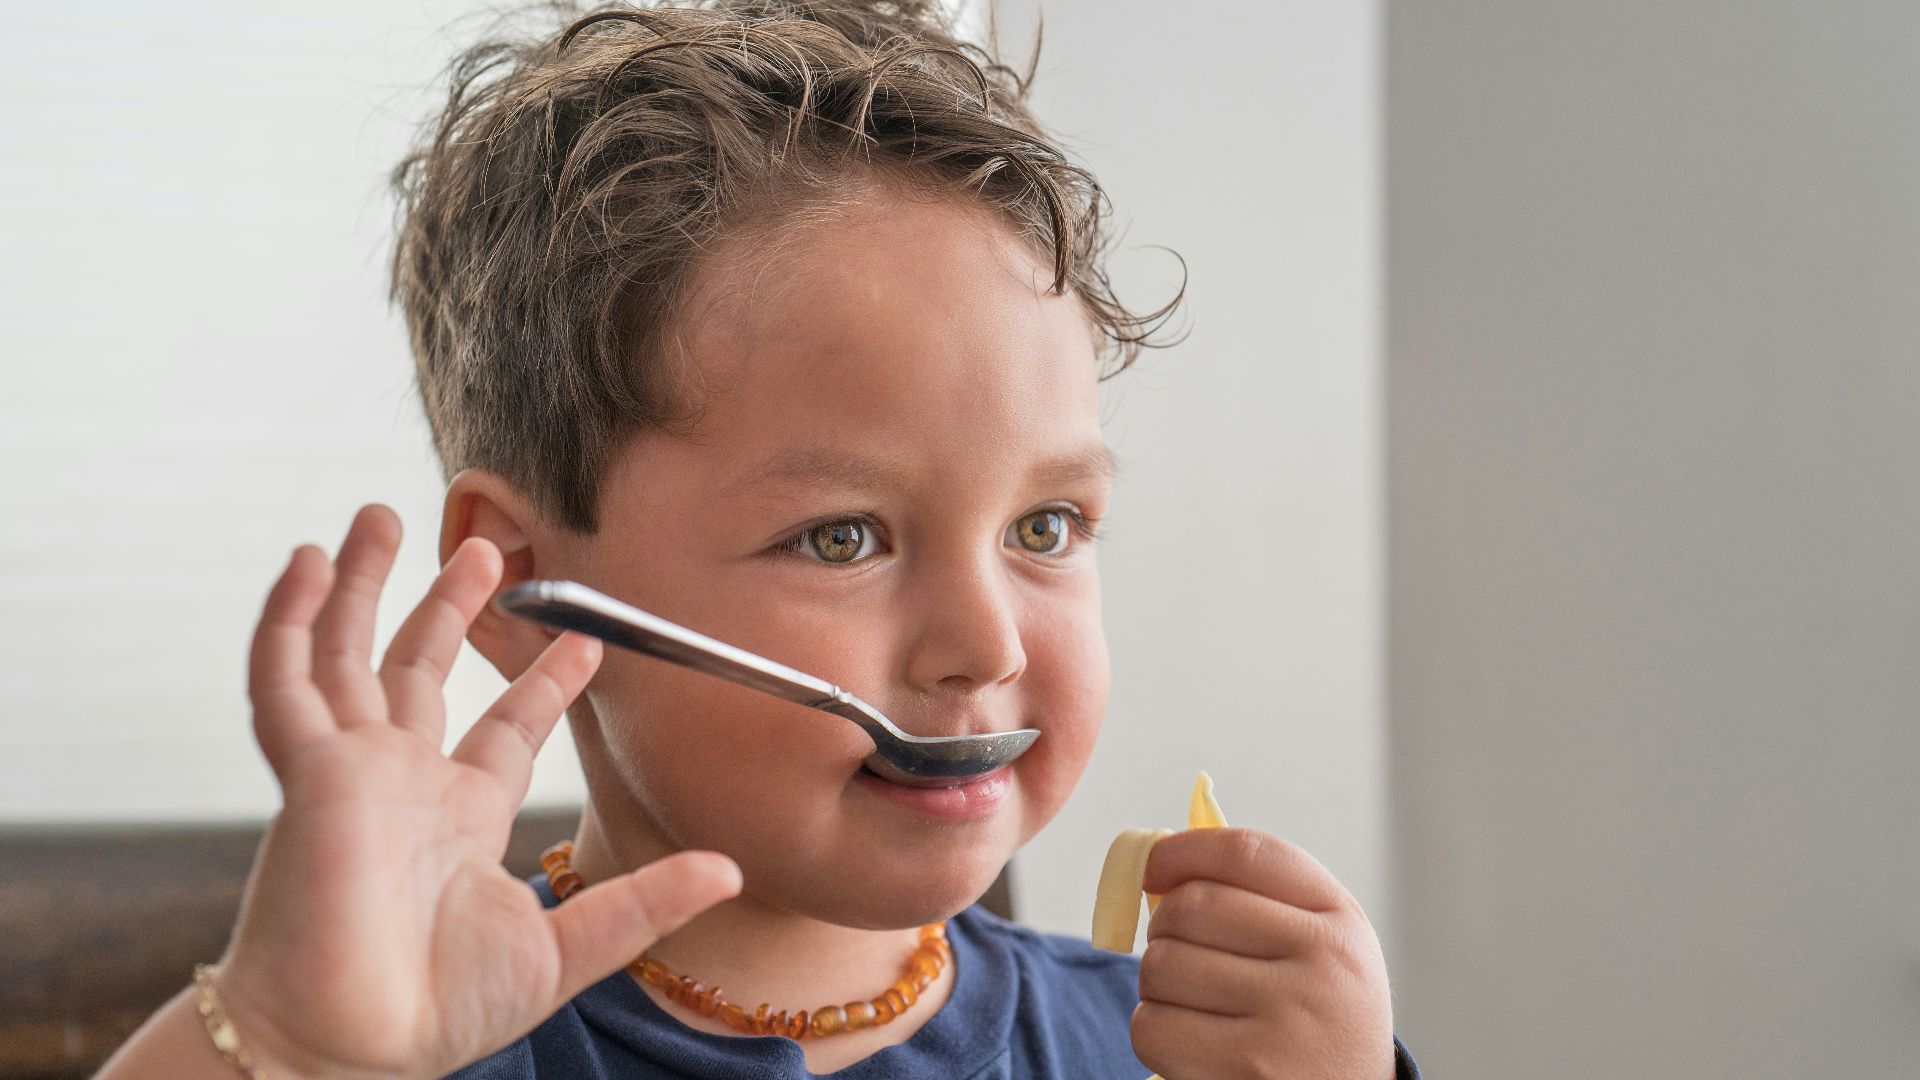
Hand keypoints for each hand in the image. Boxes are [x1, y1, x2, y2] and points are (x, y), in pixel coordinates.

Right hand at [211, 504, 740, 1079]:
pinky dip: (288, 622)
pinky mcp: (307, 773)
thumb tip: (730, 870)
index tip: (583, 639)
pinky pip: (284, 683)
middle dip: (448, 605)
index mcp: (460, 817)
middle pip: (421, 669)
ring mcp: (351, 772)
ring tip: (382, 517)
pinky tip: (306, 564)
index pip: (505, 728)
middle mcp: (404, 783)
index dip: (542, 680)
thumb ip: (644, 903)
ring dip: (364, 586)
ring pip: (350, 654)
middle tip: (485, 544)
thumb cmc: (437, 1014)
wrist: (349, 1048)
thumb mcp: (565, 949)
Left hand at [1131, 828, 1394, 1079]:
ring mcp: (1289, 1023)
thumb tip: (1157, 861)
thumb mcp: (1317, 951)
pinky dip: (1154, 1032)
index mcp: (1340, 923)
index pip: (1245, 854)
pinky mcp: (1247, 1072)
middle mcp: (1324, 966)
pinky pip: (1153, 1027)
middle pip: (1192, 906)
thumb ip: (1256, 899)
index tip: (1152, 865)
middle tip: (1176, 951)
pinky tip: (1189, 1044)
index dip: (1183, 850)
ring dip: (1156, 985)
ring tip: (1191, 1005)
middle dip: (1163, 928)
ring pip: (1162, 966)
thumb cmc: (1316, 1020)